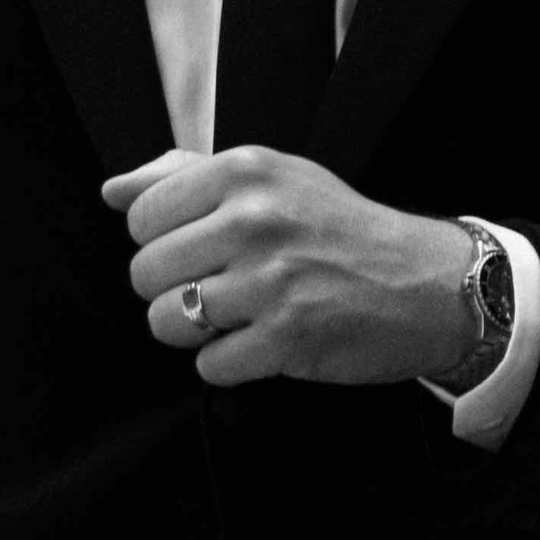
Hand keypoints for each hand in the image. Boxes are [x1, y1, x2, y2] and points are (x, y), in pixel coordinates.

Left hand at [103, 147, 477, 387]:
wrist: (427, 284)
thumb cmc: (342, 230)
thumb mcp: (273, 178)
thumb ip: (185, 177)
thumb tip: (113, 192)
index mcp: (243, 172)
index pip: (141, 219)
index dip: (164, 244)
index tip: (204, 251)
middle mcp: (254, 220)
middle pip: (145, 274)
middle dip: (174, 291)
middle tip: (221, 291)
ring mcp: (271, 282)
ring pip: (169, 322)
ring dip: (195, 333)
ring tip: (237, 319)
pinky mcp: (288, 339)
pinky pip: (210, 366)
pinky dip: (230, 364)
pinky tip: (263, 343)